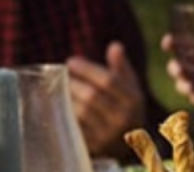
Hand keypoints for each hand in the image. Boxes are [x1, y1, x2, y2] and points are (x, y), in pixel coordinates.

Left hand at [67, 42, 146, 156]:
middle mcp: (122, 119)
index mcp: (133, 100)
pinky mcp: (94, 147)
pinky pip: (75, 127)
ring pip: (82, 112)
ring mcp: (108, 135)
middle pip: (92, 96)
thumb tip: (114, 46)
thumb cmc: (126, 108)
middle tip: (62, 75)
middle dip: (74, 83)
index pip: (108, 81)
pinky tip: (61, 104)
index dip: (87, 69)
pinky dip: (66, 114)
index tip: (70, 61)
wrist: (128, 145)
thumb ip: (121, 67)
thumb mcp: (130, 88)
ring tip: (60, 87)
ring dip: (67, 98)